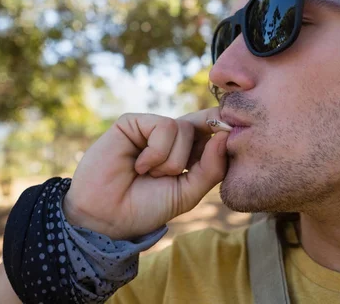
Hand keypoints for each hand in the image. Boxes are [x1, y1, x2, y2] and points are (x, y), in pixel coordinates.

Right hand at [62, 107, 228, 239]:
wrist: (108, 217)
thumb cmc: (145, 207)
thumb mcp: (188, 193)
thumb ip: (210, 168)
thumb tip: (224, 136)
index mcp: (186, 152)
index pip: (212, 132)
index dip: (223, 132)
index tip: (231, 136)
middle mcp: (169, 137)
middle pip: (203, 124)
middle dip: (200, 146)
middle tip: (185, 168)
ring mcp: (150, 128)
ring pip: (184, 128)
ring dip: (172, 160)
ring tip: (150, 174)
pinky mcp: (132, 123)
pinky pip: (163, 126)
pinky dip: (156, 152)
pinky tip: (140, 166)